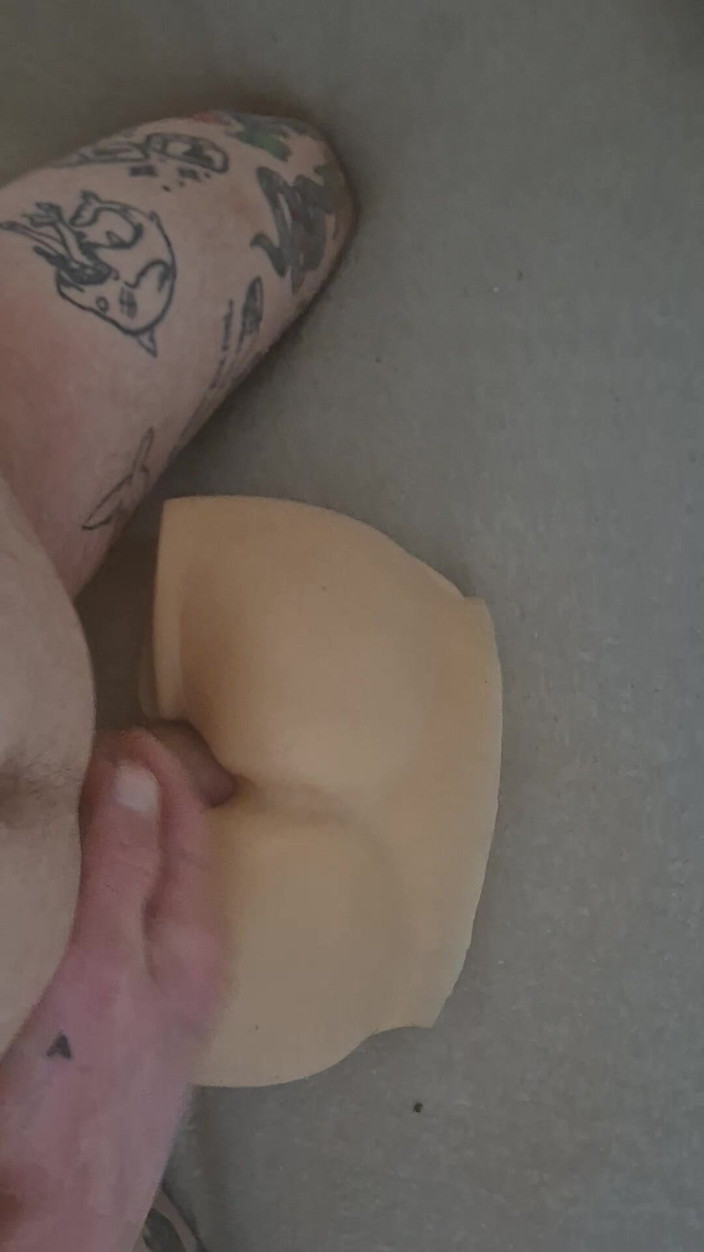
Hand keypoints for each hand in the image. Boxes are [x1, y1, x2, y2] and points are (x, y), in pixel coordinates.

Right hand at [0, 729, 225, 1251]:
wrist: (54, 1223)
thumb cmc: (72, 1099)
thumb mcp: (97, 968)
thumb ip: (121, 871)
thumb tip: (137, 773)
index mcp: (190, 942)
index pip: (186, 827)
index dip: (160, 771)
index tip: (124, 730)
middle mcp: (189, 965)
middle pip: (182, 856)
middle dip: (157, 798)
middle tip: (116, 753)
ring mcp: (162, 999)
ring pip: (159, 892)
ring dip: (138, 840)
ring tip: (106, 804)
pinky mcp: (132, 1028)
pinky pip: (137, 930)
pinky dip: (121, 887)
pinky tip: (100, 892)